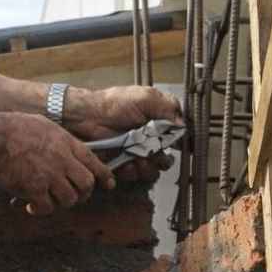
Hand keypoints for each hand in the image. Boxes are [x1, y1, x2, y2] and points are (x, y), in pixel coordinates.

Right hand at [0, 112, 115, 213]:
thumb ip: (56, 137)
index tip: (108, 184)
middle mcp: (62, 159)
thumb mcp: (40, 124)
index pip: (93, 161)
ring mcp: (50, 175)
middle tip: (74, 196)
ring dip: (60, 202)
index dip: (104, 175)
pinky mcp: (35, 189)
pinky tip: (30, 206)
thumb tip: (63, 146)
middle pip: (86, 184)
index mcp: (65, 142)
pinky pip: (47, 207)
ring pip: (70, 199)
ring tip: (48, 200)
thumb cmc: (8, 127)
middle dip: (83, 193)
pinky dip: (40, 209)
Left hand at [62, 86, 182, 181]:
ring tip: (137, 156)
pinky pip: (137, 173)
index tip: (179, 144)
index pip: (179, 135)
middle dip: (161, 157)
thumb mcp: (145, 97)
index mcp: (160, 120)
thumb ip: (168, 108)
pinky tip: (126, 161)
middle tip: (151, 150)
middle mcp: (152, 137)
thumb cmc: (114, 103)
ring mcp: (139, 150)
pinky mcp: (126, 161)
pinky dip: (132, 170)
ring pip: (154, 168)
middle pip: (168, 156)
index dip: (180, 141)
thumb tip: (182, 124)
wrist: (88, 116)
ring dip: (147, 165)